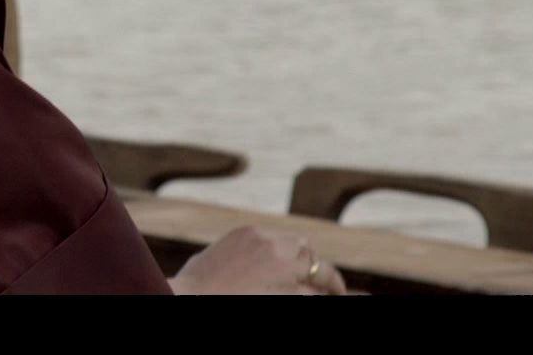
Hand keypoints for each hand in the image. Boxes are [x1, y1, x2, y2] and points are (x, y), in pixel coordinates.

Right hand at [168, 225, 350, 294]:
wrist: (187, 297)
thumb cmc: (191, 288)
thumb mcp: (210, 260)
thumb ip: (235, 256)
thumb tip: (239, 262)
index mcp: (250, 235)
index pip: (286, 241)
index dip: (298, 256)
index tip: (305, 267)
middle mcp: (271, 246)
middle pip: (306, 251)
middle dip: (318, 267)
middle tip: (330, 284)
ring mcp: (282, 269)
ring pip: (319, 272)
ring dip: (330, 284)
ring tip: (338, 292)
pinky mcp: (289, 292)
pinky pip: (313, 294)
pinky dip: (327, 295)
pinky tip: (346, 297)